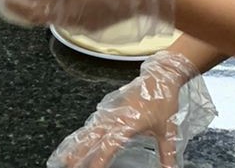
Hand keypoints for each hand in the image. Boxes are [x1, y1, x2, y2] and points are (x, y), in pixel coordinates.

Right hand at [47, 52, 196, 167]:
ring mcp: (110, 111)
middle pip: (92, 138)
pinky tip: (75, 142)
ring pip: (89, 130)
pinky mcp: (109, 108)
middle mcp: (115, 117)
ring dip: (76, 144)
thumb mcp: (169, 130)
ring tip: (65, 158)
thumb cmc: (163, 100)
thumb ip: (167, 153)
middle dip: (79, 154)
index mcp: (128, 123)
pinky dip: (82, 134)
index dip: (99, 159)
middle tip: (68, 166)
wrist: (160, 76)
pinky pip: (92, 123)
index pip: (108, 145)